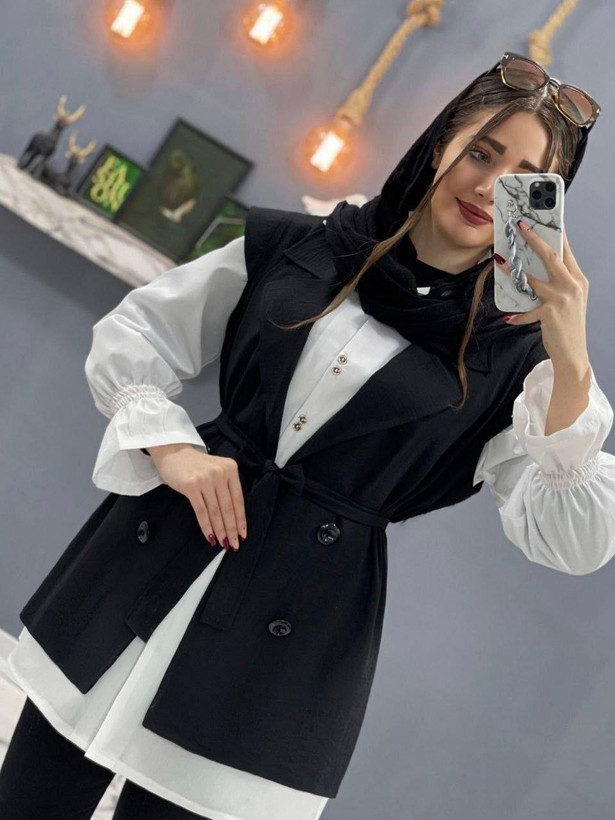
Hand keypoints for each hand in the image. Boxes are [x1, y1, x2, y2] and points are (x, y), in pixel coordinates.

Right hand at [148, 443, 246, 550]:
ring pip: (216, 511)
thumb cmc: (196, 466)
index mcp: (230, 469)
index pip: (238, 499)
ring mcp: (205, 479)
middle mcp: (220, 473)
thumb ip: (226, 487)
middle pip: (228, 507)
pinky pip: (201, 511)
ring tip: (223, 543)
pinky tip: (209, 536)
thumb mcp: (217, 471)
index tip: (243, 534)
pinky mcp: (191, 486)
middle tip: (234, 544)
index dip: (241, 519)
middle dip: (232, 529)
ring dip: (220, 530)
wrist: (173, 452)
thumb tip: (233, 518)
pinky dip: (206, 526)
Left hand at [494, 220, 589, 370]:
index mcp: (577, 280)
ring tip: (499, 261)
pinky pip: (527, 311)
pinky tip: (509, 318)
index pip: (565, 251)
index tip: (541, 221)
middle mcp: (572, 286)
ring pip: (532, 280)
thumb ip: (558, 283)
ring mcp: (561, 299)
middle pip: (551, 256)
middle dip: (534, 239)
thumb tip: (537, 268)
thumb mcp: (570, 299)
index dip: (554, 234)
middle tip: (520, 227)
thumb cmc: (568, 325)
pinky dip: (518, 316)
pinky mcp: (549, 313)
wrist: (573, 353)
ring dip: (513, 270)